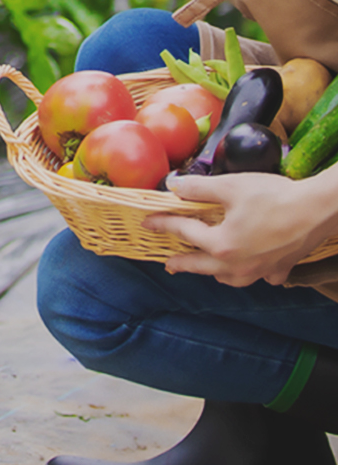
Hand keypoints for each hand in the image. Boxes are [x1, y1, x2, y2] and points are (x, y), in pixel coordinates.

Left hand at [143, 171, 336, 287]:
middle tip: (168, 263)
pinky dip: (246, 272)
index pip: (184, 232)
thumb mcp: (230, 186)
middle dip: (182, 263)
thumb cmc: (274, 196)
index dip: (164, 224)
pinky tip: (246, 266)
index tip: (148, 222)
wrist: (316, 210)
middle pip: (202, 266)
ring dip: (212, 271)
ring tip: (205, 264)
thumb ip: (198, 188)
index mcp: (222, 245)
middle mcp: (238, 266)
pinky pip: (256, 277)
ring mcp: (259, 272)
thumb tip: (174, 187)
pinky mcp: (278, 271)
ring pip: (228, 278)